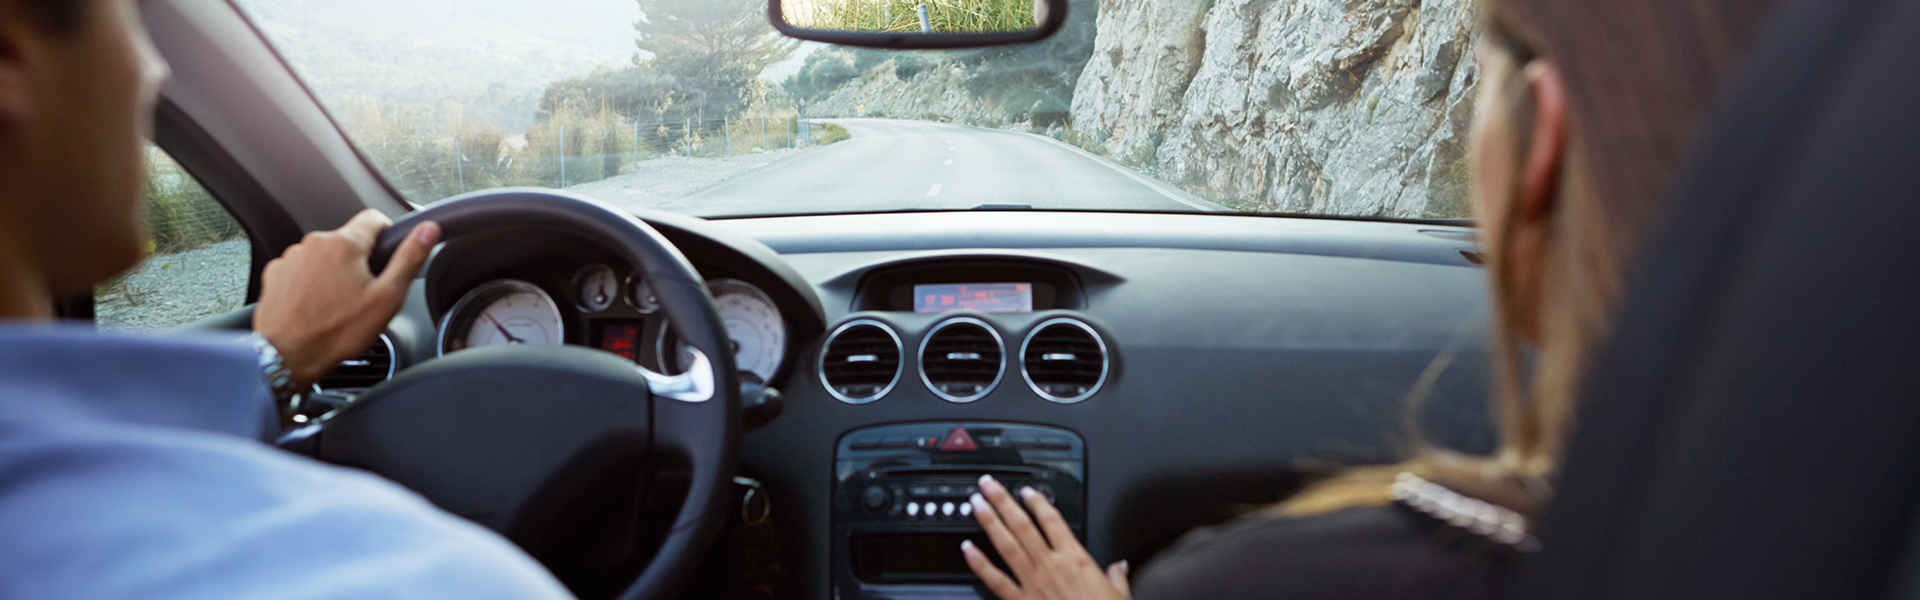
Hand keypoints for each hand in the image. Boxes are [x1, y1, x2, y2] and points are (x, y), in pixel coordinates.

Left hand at [254, 209, 439, 385]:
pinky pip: (302, 268)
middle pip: (348, 240)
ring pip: (325, 255)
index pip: (374, 218)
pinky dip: (311, 282)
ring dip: (333, 272)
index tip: (386, 258)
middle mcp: (315, 243)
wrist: (288, 355)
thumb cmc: (337, 331)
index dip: (387, 235)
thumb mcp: (387, 298)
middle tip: (363, 294)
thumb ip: (409, 258)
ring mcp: (292, 257)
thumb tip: (428, 229)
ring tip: (337, 304)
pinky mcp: (276, 273)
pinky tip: (316, 305)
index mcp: (345, 244)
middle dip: (359, 262)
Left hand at [964, 475, 1130, 599]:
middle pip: (1023, 525)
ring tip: (976, 504)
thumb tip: (1121, 566)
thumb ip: (1117, 576)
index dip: (1038, 502)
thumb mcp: (1120, 595)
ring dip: (990, 522)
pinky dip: (979, 564)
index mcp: (1076, 559)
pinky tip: (967, 549)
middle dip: (1003, 502)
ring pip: (1007, 545)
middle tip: (988, 485)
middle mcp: (1051, 566)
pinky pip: (995, 580)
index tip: (1026, 491)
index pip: (1053, 520)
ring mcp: (1033, 582)